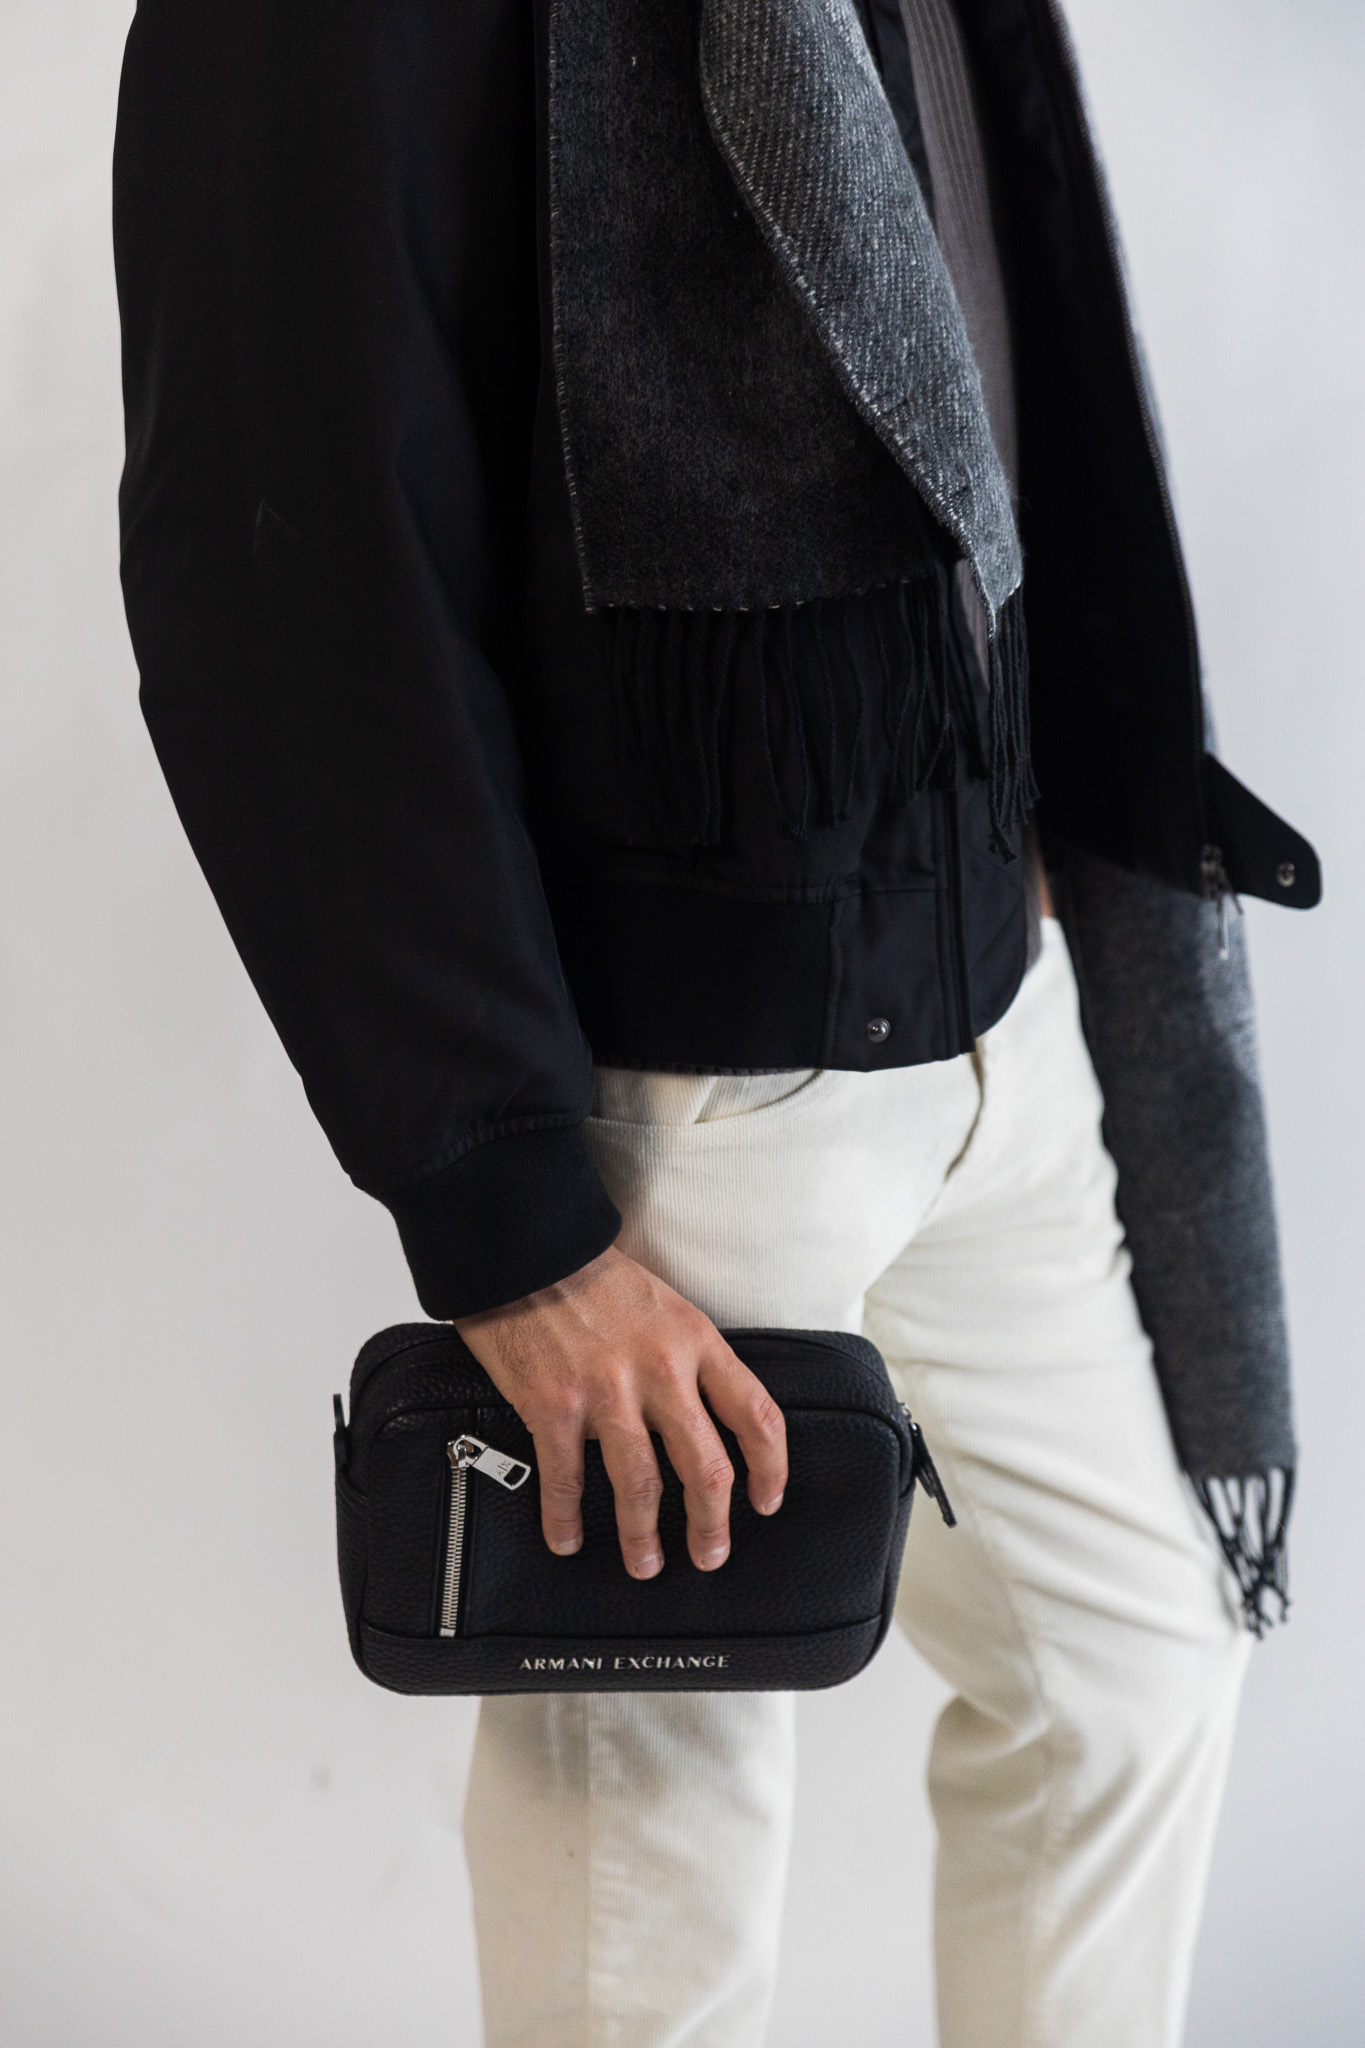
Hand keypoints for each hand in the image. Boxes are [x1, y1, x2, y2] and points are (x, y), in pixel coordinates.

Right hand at [454, 1244, 786, 1577]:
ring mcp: (606, 1391)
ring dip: (643, 1536)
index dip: (770, 1469)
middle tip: (710, 1553)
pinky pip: (566, 1478)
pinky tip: (566, 1539)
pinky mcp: (553, 1404)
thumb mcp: (666, 1303)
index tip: (767, 1501)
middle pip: (706, 1468)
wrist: (527, 1247)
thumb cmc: (593, 1275)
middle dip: (711, 1524)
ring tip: (645, 1563)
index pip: (756, 1415)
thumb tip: (704, 1418)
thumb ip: (689, 1358)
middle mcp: (661, 1370)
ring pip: (641, 1486)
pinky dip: (565, 1518)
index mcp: (697, 1340)